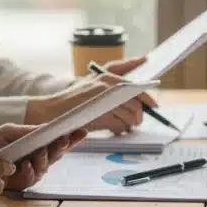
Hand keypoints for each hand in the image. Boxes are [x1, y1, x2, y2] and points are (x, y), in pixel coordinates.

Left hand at [0, 123, 87, 189]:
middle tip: (63, 140)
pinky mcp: (21, 184)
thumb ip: (25, 131)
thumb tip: (46, 127)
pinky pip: (31, 179)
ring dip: (45, 159)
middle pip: (57, 154)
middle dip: (62, 147)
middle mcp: (37, 158)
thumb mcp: (7, 132)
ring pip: (46, 167)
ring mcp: (30, 172)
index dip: (71, 137)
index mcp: (36, 144)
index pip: (58, 141)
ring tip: (40, 151)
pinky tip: (26, 165)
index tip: (82, 130)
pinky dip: (30, 172)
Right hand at [27, 58, 156, 132]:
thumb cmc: (74, 102)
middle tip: (137, 121)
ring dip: (131, 123)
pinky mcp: (100, 114)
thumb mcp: (94, 88)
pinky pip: (120, 124)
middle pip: (136, 101)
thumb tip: (137, 102)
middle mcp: (108, 85)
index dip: (148, 97)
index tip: (155, 106)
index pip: (136, 85)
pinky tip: (115, 129)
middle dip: (140, 114)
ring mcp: (104, 99)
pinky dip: (120, 128)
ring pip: (131, 113)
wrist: (52, 111)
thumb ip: (114, 90)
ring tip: (125, 126)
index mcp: (108, 77)